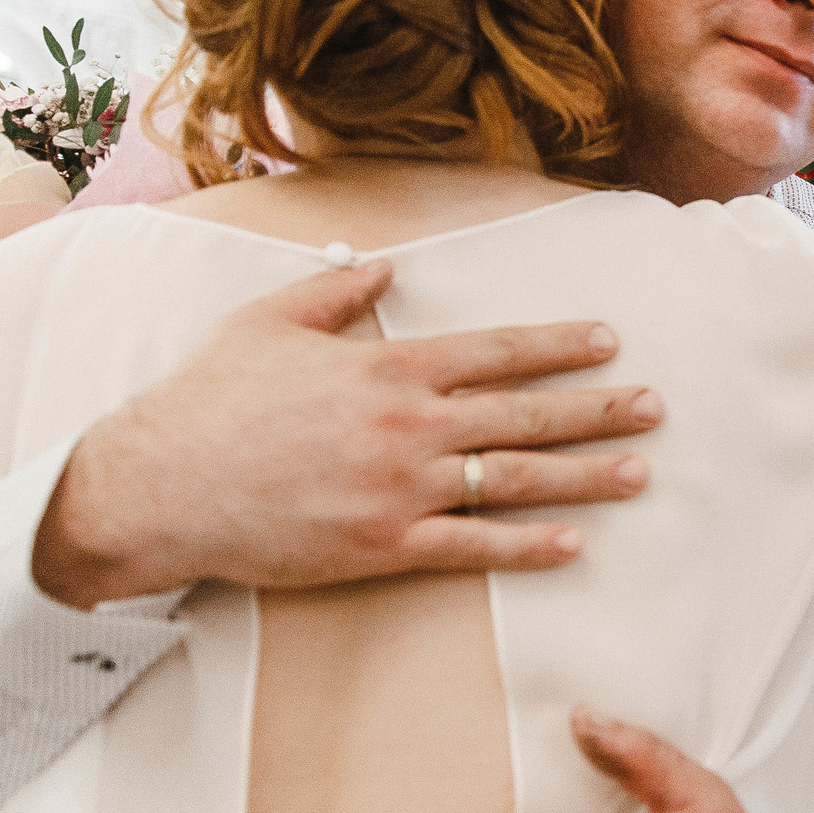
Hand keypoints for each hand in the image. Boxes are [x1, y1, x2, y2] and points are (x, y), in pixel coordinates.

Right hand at [32, 262, 661, 605]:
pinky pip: (472, 547)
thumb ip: (336, 292)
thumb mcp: (269, 322)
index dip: (559, 347)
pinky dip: (527, 547)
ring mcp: (401, 488)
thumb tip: (384, 265)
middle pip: (525, 416)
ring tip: (639, 472)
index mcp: (388, 367)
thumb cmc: (209, 400)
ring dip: (584, 476)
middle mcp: (408, 425)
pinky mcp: (384, 545)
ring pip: (514, 481)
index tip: (609, 343)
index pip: (497, 352)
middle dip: (598, 410)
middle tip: (656, 408)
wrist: (157, 485)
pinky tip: (574, 544)